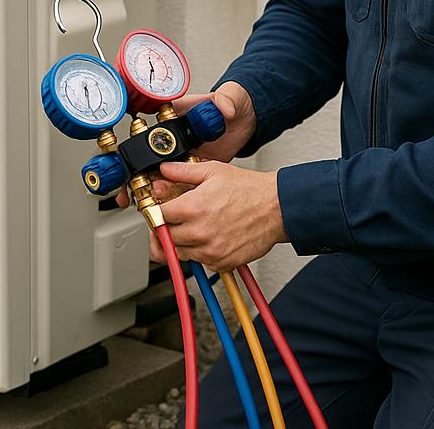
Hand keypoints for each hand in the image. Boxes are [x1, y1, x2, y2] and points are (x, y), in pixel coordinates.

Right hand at [114, 81, 258, 207]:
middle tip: (131, 190)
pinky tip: (169, 204)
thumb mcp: (229, 96)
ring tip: (149, 200)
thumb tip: (224, 106)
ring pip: (161, 174)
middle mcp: (176, 138)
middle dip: (136, 176)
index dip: (136, 148)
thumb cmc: (233, 103)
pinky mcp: (196, 168)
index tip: (129, 161)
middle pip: (149, 159)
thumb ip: (225, 99)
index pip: (149, 133)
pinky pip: (181, 183)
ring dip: (152, 188)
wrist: (246, 120)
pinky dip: (174, 194)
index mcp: (176, 118)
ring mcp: (184, 155)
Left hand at [147, 160, 285, 271]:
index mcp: (192, 208)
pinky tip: (209, 237)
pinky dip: (200, 253)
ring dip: (181, 242)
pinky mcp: (221, 263)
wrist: (277, 208)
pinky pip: (199, 262)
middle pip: (164, 238)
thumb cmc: (249, 190)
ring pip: (179, 253)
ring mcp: (210, 251)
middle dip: (164, 229)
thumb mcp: (213, 171)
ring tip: (193, 227)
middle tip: (172, 221)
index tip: (158, 210)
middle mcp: (199, 232)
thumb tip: (164, 169)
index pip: (157, 217)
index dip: (155, 212)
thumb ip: (183, 171)